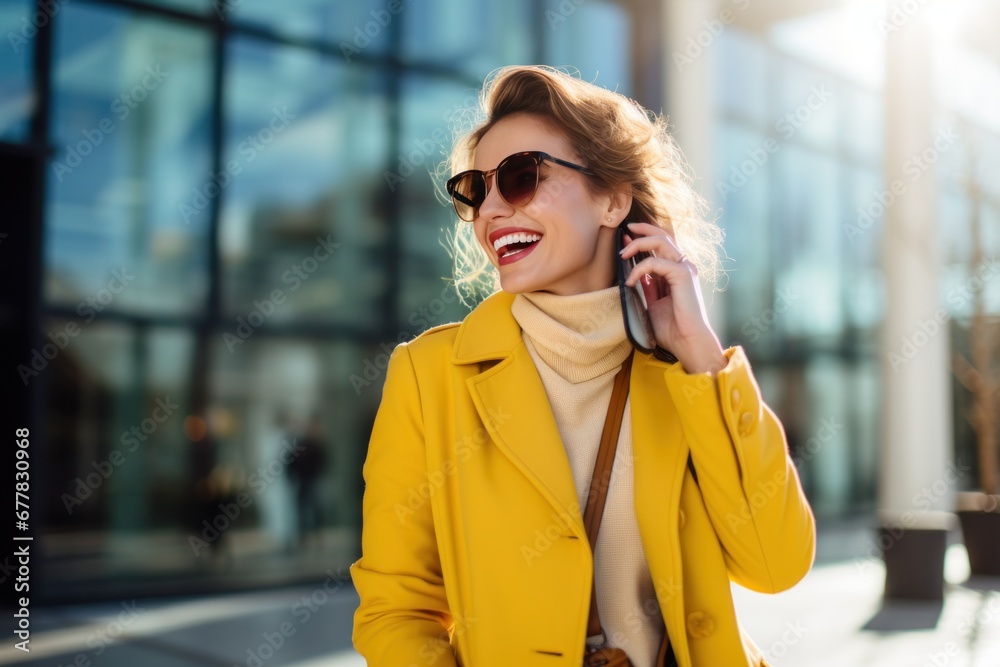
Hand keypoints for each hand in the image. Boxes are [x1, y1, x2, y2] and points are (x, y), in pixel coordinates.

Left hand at [620, 222, 726, 373]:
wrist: (686, 342)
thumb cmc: (672, 328)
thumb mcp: (653, 303)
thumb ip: (648, 287)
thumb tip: (635, 274)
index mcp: (677, 272)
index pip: (661, 246)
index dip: (643, 239)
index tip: (625, 238)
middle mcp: (683, 267)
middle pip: (663, 236)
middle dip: (642, 230)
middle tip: (624, 231)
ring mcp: (685, 269)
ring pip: (661, 241)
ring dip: (638, 244)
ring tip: (623, 254)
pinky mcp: (683, 274)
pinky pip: (655, 262)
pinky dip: (639, 269)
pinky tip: (630, 281)